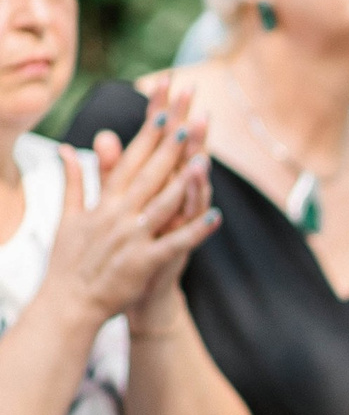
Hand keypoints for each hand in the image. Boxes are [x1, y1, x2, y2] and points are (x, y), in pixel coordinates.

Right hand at [44, 91, 218, 334]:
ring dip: (184, 181)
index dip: (147, 136)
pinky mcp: (143, 262)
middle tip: (189, 119)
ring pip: (163, 203)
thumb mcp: (69, 216)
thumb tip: (66, 149)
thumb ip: (75, 181)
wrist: (70, 303)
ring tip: (204, 158)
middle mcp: (118, 214)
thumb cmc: (71, 260)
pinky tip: (216, 218)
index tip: (164, 111)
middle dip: (169, 146)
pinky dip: (195, 231)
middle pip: (149, 174)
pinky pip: (174, 244)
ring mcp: (132, 238)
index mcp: (105, 202)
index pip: (130, 161)